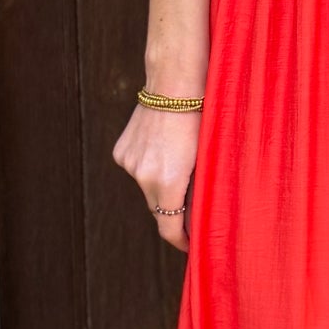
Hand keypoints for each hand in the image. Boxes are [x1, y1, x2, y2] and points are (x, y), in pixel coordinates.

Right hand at [112, 103, 198, 251]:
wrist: (174, 83)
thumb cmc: (202, 119)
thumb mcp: (207, 159)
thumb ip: (199, 190)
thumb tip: (196, 215)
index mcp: (167, 182)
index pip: (169, 228)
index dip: (181, 241)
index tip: (191, 245)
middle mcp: (143, 176)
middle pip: (158, 208)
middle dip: (173, 209)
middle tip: (192, 203)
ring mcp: (129, 163)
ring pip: (147, 187)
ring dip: (161, 183)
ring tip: (179, 159)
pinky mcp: (121, 151)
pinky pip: (137, 168)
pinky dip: (149, 165)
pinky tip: (163, 146)